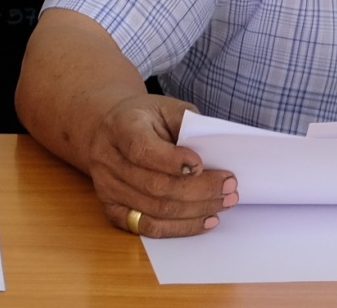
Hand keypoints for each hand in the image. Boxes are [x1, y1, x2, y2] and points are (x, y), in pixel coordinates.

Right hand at [84, 94, 235, 237]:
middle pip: (155, 186)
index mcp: (120, 127)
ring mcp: (106, 188)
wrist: (112, 131)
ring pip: (155, 211)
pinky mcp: (112, 209)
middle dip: (199, 190)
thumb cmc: (146, 119)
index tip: (201, 164)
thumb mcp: (167, 108)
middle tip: (230, 187)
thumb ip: (189, 125)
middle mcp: (107, 159)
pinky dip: (180, 228)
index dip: (173, 161)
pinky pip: (148, 227)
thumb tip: (217, 154)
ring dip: (196, 211)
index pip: (142, 150)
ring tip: (223, 204)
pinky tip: (203, 220)